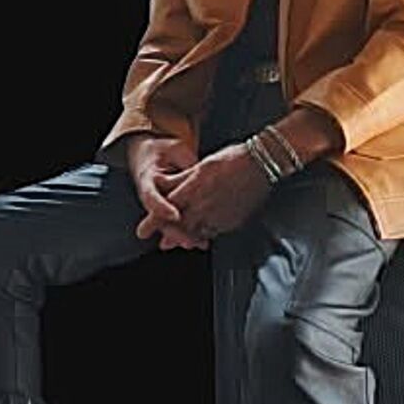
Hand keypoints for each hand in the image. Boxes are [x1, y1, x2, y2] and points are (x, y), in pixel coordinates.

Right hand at [126, 134, 210, 250]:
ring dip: (183, 236)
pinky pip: (177, 223)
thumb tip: (201, 172)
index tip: (175, 215)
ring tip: (199, 243)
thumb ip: (186, 162)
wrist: (150, 155)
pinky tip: (204, 239)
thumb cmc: (162, 151)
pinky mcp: (168, 210)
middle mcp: (150, 196)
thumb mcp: (174, 148)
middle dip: (175, 232)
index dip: (162, 208)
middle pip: (160, 219)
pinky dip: (190, 231)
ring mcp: (158, 206)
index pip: (151, 196)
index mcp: (146, 179)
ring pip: (168, 225)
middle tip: (189, 242)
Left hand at [136, 141, 272, 242]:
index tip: (142, 231)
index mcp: (193, 189)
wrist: (261, 164)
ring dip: (186, 239)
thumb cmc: (231, 159)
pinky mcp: (231, 222)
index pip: (166, 210)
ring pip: (196, 233)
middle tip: (161, 244)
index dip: (153, 222)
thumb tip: (162, 185)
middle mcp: (203, 206)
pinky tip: (203, 237)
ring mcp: (218, 216)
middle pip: (179, 227)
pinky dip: (205, 236)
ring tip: (179, 244)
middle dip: (168, 236)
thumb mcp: (201, 165)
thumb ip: (180, 178)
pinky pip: (214, 233)